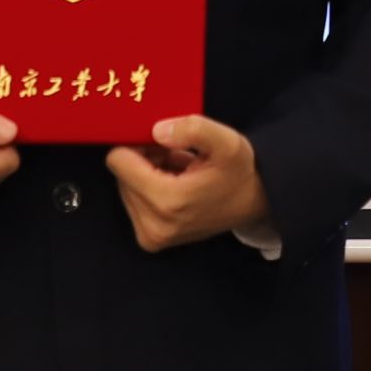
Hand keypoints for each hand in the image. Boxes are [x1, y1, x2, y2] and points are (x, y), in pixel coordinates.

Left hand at [106, 115, 271, 250]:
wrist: (252, 203)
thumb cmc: (238, 171)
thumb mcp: (226, 141)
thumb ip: (192, 129)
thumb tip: (156, 131)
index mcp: (168, 201)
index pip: (119, 161)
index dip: (138, 144)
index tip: (162, 142)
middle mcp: (154, 225)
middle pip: (121, 175)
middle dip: (145, 160)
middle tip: (175, 155)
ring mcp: (151, 237)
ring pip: (126, 187)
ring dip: (148, 174)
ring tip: (179, 171)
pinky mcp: (150, 240)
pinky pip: (134, 203)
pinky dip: (150, 189)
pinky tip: (175, 185)